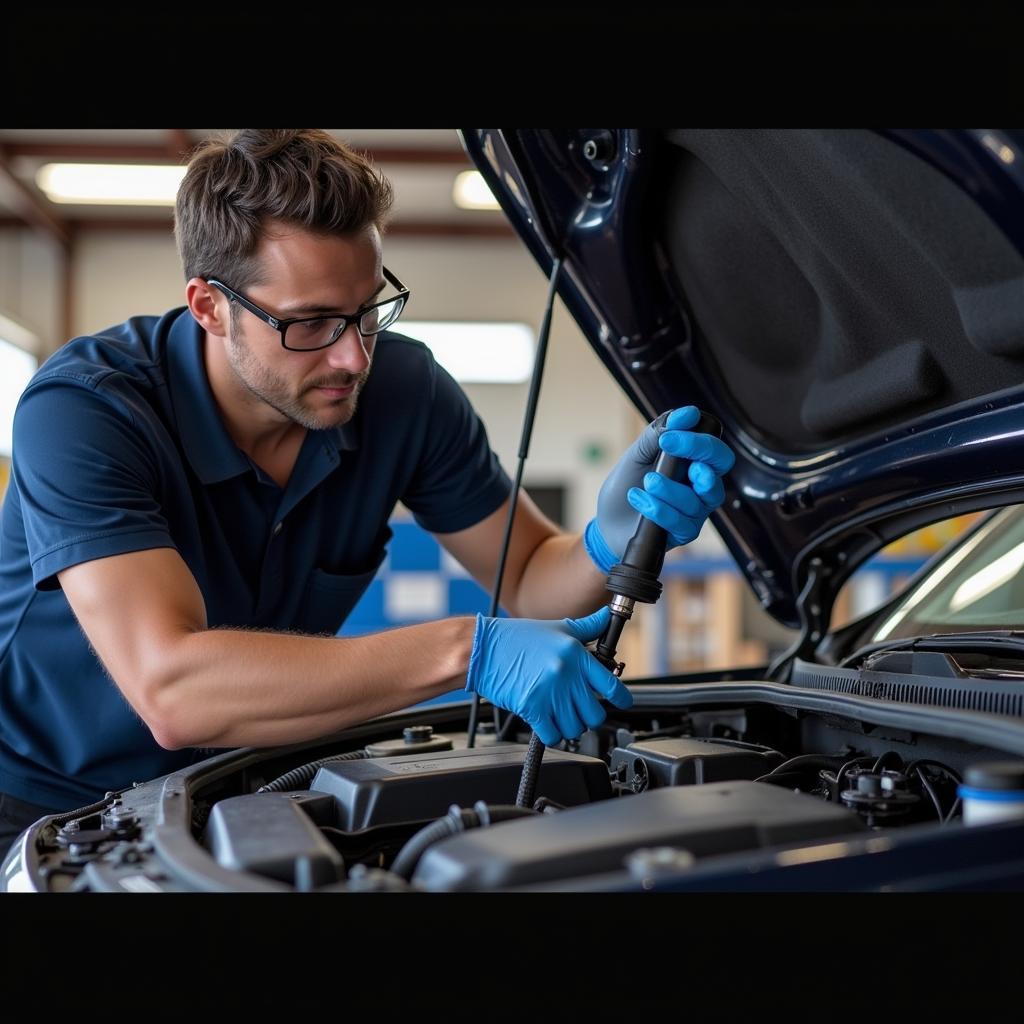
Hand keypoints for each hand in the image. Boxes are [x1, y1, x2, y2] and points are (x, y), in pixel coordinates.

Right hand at [465, 606, 632, 746]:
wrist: (483, 649)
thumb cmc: (517, 639)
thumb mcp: (557, 627)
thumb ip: (587, 627)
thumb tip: (606, 616)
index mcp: (576, 654)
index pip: (612, 685)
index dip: (622, 699)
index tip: (623, 702)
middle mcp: (566, 674)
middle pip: (595, 714)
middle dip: (589, 714)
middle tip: (579, 707)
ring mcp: (549, 693)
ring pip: (576, 728)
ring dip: (569, 725)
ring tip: (560, 713)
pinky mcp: (532, 708)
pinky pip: (553, 735)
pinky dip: (552, 733)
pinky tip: (547, 722)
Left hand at [583, 406, 735, 573]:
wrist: (607, 523)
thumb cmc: (627, 486)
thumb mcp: (637, 455)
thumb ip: (658, 433)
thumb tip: (686, 414)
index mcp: (694, 464)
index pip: (714, 449)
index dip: (697, 440)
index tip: (668, 437)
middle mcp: (701, 486)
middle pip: (719, 467)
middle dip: (697, 453)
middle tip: (668, 448)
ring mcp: (696, 511)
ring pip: (696, 498)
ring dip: (668, 488)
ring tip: (645, 483)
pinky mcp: (685, 533)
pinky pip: (681, 522)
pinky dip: (658, 509)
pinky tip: (638, 499)